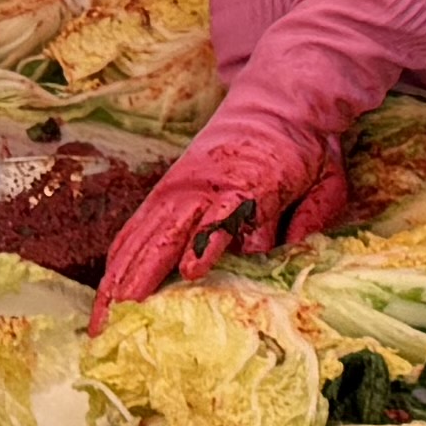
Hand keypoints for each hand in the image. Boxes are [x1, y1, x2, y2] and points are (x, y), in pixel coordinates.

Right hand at [100, 99, 356, 306]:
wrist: (279, 103)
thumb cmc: (304, 153)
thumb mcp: (323, 182)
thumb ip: (307, 219)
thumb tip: (275, 255)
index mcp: (249, 184)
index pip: (224, 216)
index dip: (208, 242)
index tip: (191, 272)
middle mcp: (204, 187)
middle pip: (166, 233)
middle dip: (142, 277)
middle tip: (124, 319)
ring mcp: (179, 190)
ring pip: (142, 237)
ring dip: (119, 278)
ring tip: (102, 321)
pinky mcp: (166, 192)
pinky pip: (136, 229)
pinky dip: (120, 259)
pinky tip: (107, 290)